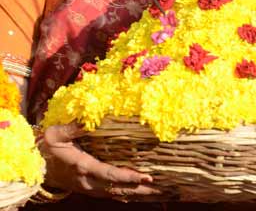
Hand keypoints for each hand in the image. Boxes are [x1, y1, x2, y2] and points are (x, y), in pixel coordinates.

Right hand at [39, 122, 158, 199]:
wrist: (36, 167)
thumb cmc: (47, 148)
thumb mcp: (55, 135)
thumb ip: (71, 128)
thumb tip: (88, 119)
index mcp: (82, 166)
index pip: (108, 174)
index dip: (127, 176)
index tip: (145, 176)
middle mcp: (88, 181)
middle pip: (117, 188)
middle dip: (139, 188)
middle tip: (160, 187)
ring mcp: (90, 188)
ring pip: (116, 193)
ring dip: (136, 193)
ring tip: (157, 191)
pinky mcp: (91, 189)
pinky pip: (111, 194)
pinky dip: (127, 194)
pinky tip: (140, 194)